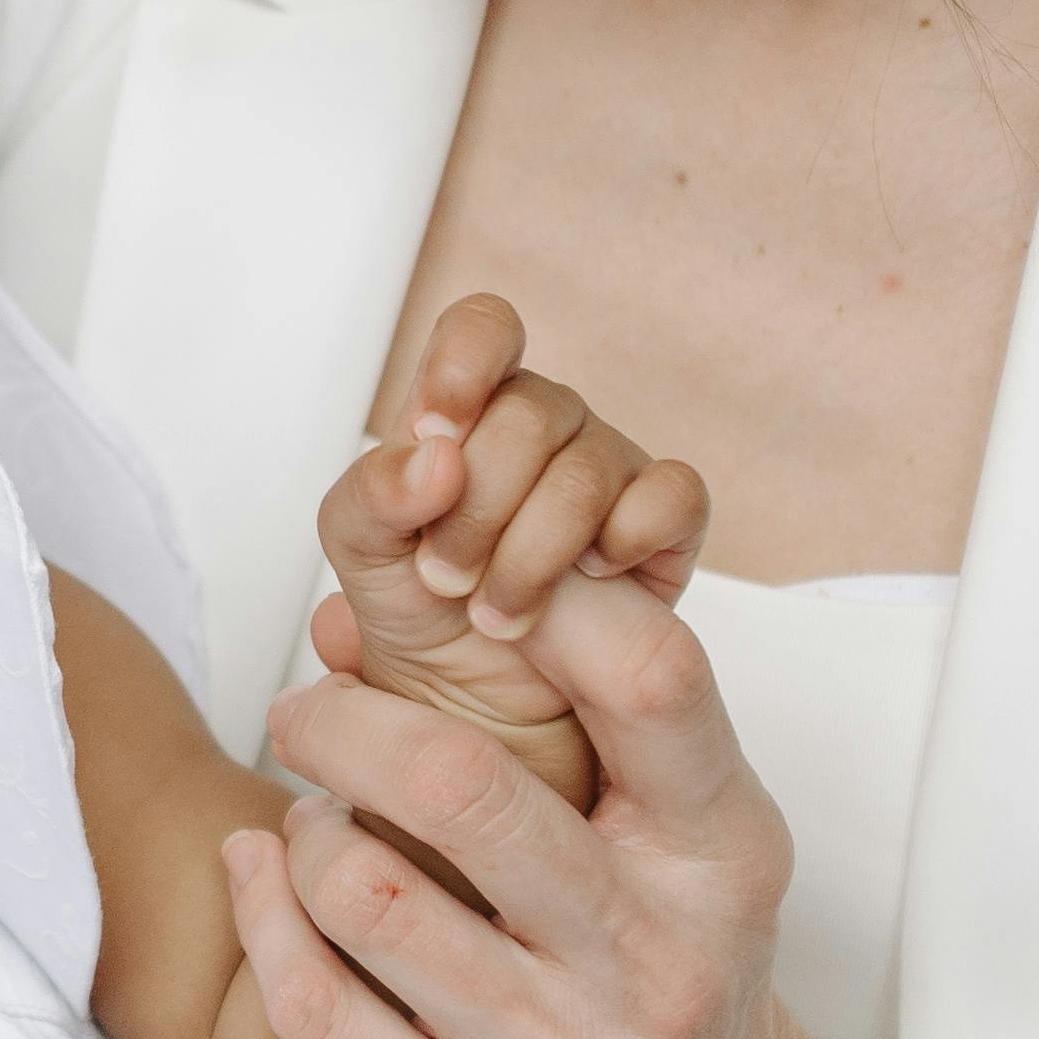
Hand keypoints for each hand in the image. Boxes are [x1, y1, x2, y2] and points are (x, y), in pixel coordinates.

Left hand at [220, 572, 892, 1038]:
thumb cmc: (673, 972)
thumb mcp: (687, 842)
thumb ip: (585, 718)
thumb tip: (355, 612)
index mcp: (721, 860)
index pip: (651, 677)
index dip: (540, 603)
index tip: (458, 595)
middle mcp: (652, 965)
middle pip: (458, 783)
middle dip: (344, 721)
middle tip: (305, 711)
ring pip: (363, 894)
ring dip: (308, 832)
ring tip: (316, 820)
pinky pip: (315, 1006)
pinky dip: (263, 917)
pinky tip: (265, 876)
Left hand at [312, 294, 707, 783]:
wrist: (477, 708)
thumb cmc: (421, 615)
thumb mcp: (363, 555)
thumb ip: (373, 494)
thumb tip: (435, 455)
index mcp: (468, 413)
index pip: (484, 330)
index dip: (465, 365)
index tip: (438, 429)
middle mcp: (543, 428)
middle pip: (530, 413)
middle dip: (478, 509)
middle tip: (447, 580)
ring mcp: (609, 471)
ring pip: (590, 467)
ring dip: (532, 555)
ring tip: (498, 616)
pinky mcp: (666, 527)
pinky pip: (675, 495)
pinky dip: (630, 538)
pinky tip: (592, 580)